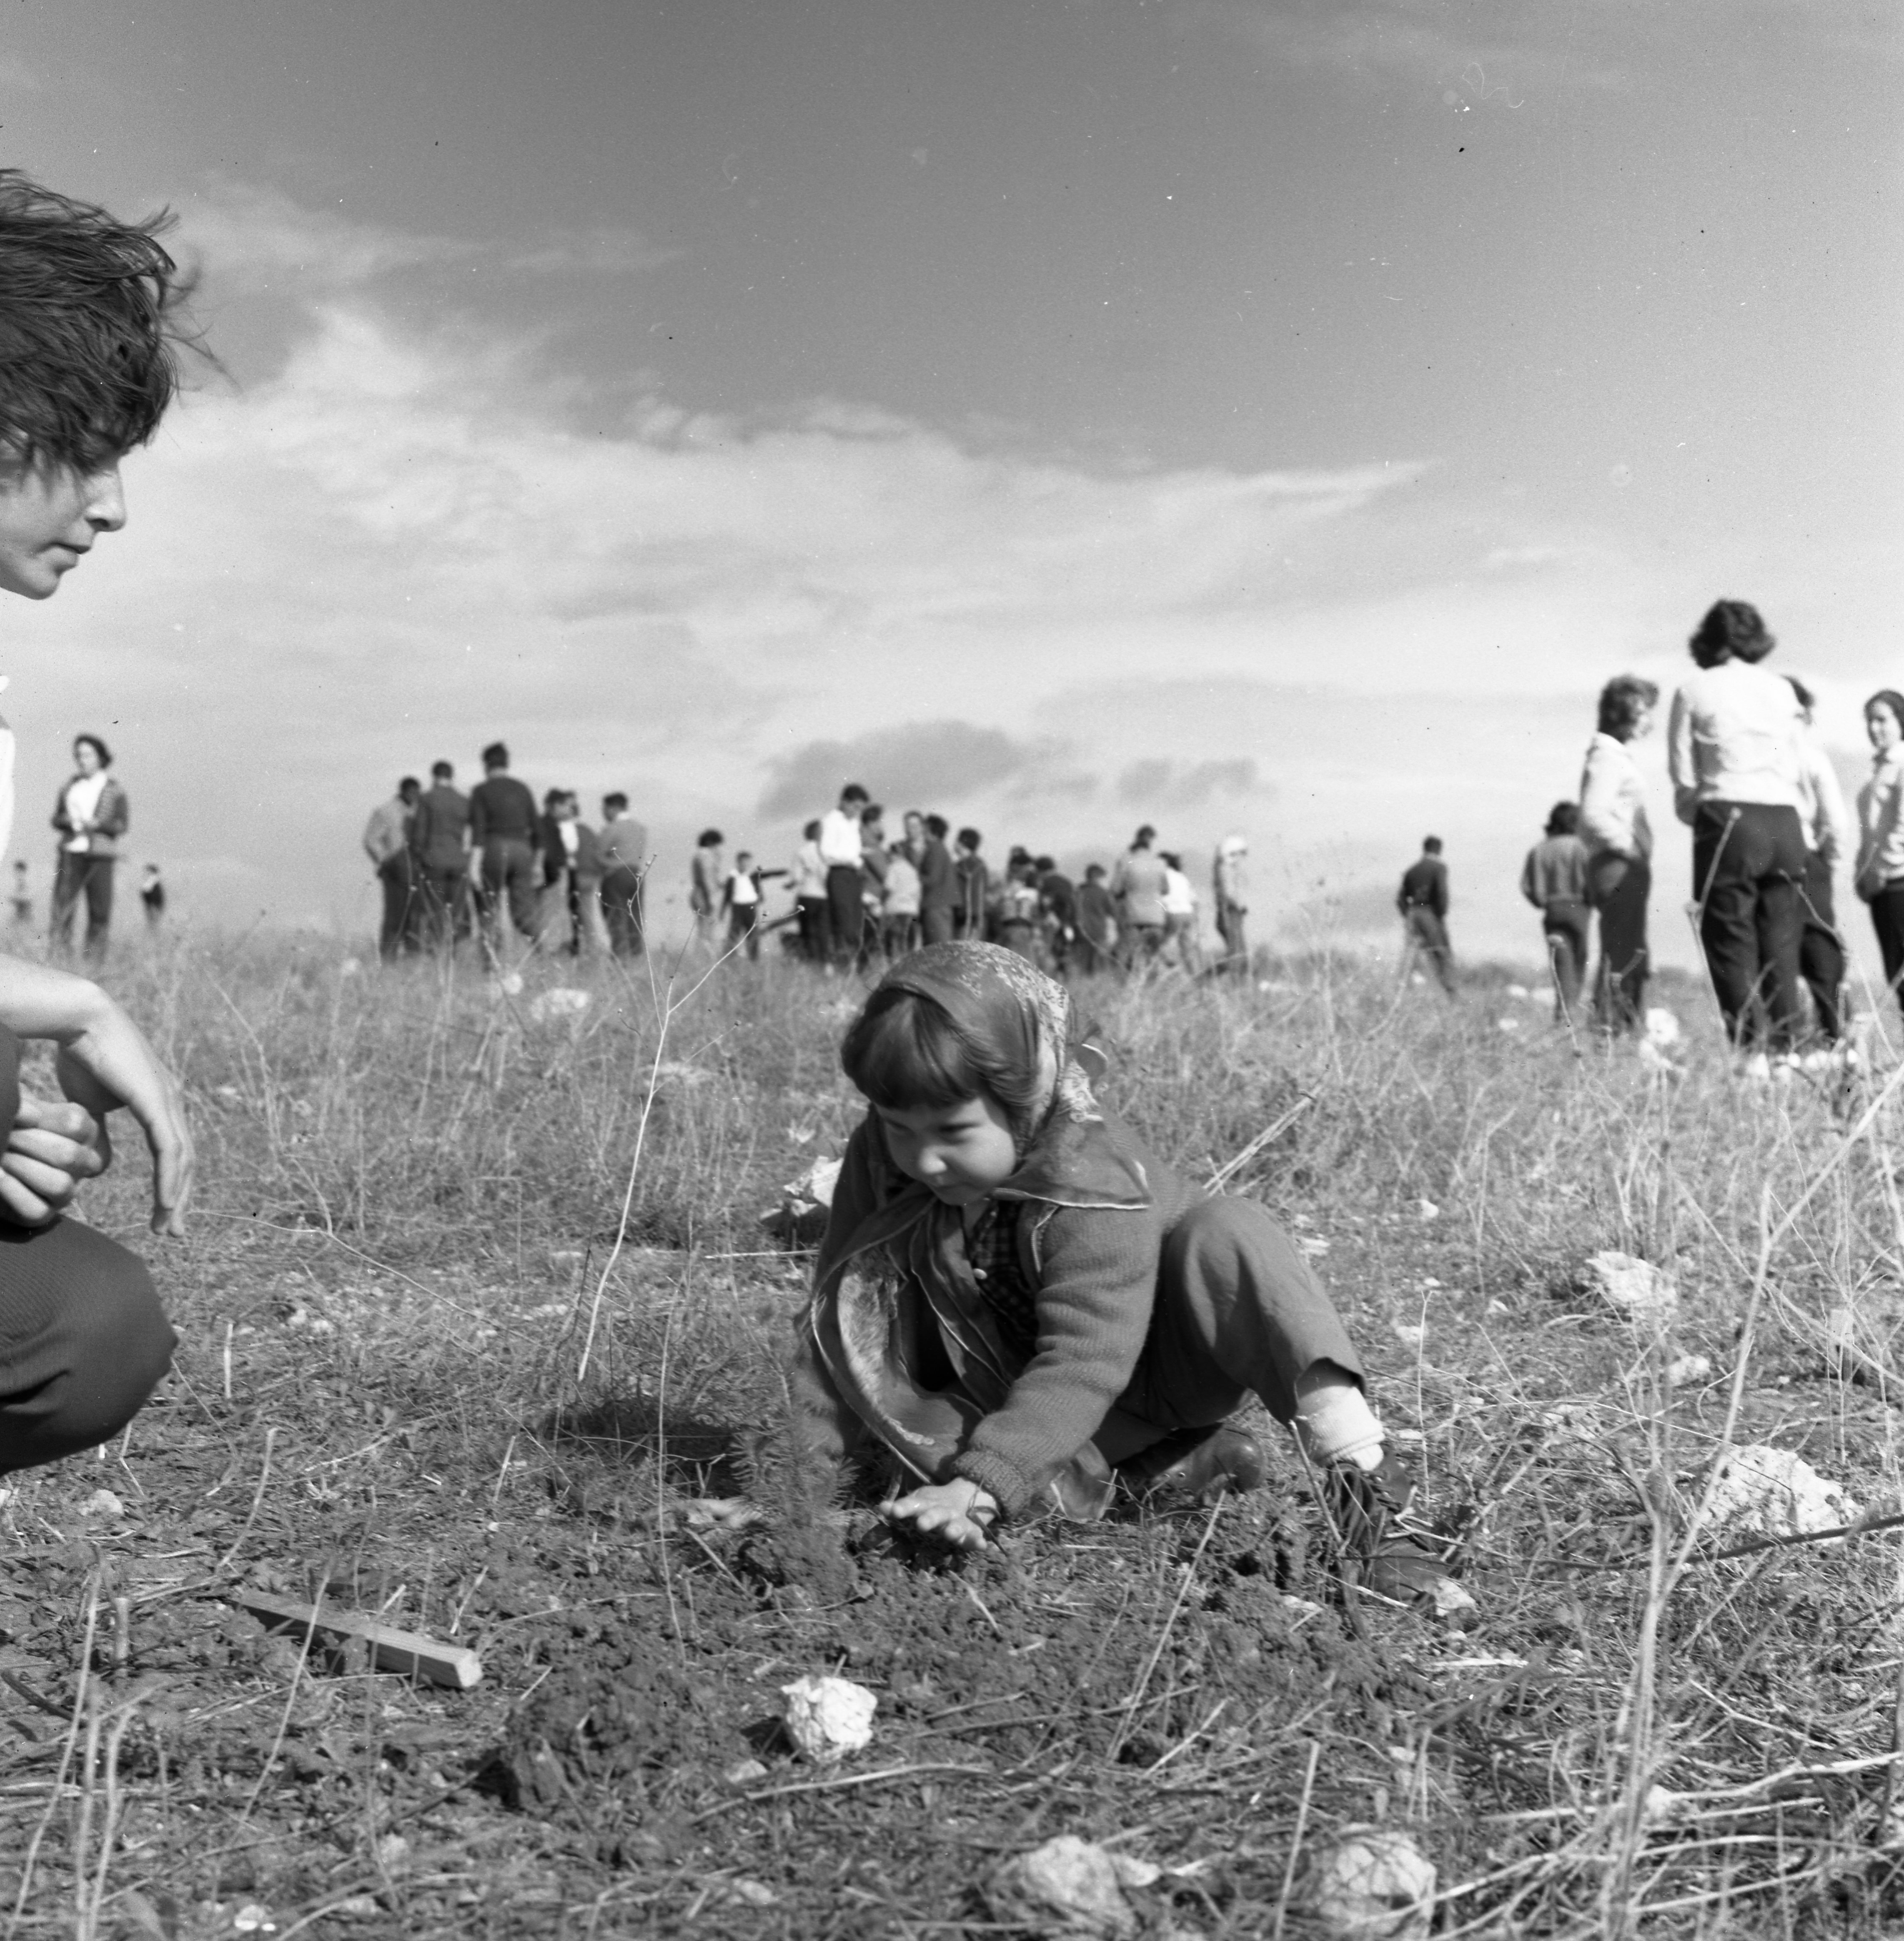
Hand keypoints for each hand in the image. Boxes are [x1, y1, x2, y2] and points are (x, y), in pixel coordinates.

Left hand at [0, 1093, 108, 1225]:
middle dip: (27, 1144)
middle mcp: (82, 1164)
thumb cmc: (9, 1127)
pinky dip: (12, 1191)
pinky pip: (36, 1209)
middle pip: (69, 1156)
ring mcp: (66, 1191)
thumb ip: (24, 1105)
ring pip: (59, 1185)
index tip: (17, 1116)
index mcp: (83, 1133)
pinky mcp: (43, 1214)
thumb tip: (26, 1114)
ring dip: (22, 1168)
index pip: (76, 1124)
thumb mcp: (19, 1110)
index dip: (42, 1118)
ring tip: (2, 1157)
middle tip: (5, 1137)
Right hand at [55, 1008, 193, 1235]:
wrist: (81, 1022)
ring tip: (170, 1225)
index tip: (164, 1215)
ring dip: (177, 1195)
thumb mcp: (90, 1105)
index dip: (171, 1185)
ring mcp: (167, 1101)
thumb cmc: (83, 1056)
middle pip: (184, 1161)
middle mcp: (171, 1103)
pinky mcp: (156, 1100)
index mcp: (159, 1104)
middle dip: (180, 1199)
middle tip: (174, 1231)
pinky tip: (170, 1200)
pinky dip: (170, 1177)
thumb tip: (100, 1163)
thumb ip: (98, 1133)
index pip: (174, 1154)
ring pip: (181, 1159)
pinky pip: (169, 1147)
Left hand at [881, 1478, 997, 1550]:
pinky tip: (981, 1546)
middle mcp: (942, 1512)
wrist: (966, 1496)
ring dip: (954, 1530)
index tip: (891, 1510)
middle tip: (921, 1524)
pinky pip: (975, 1537)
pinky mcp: (971, 1532)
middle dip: (930, 1518)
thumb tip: (881, 1507)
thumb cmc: (931, 1505)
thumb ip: (899, 1508)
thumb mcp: (916, 1502)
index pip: (913, 1504)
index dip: (902, 1507)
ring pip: (956, 1526)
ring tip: (951, 1534)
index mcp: (926, 1504)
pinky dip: (978, 1541)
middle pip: (936, 1514)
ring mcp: (958, 1521)